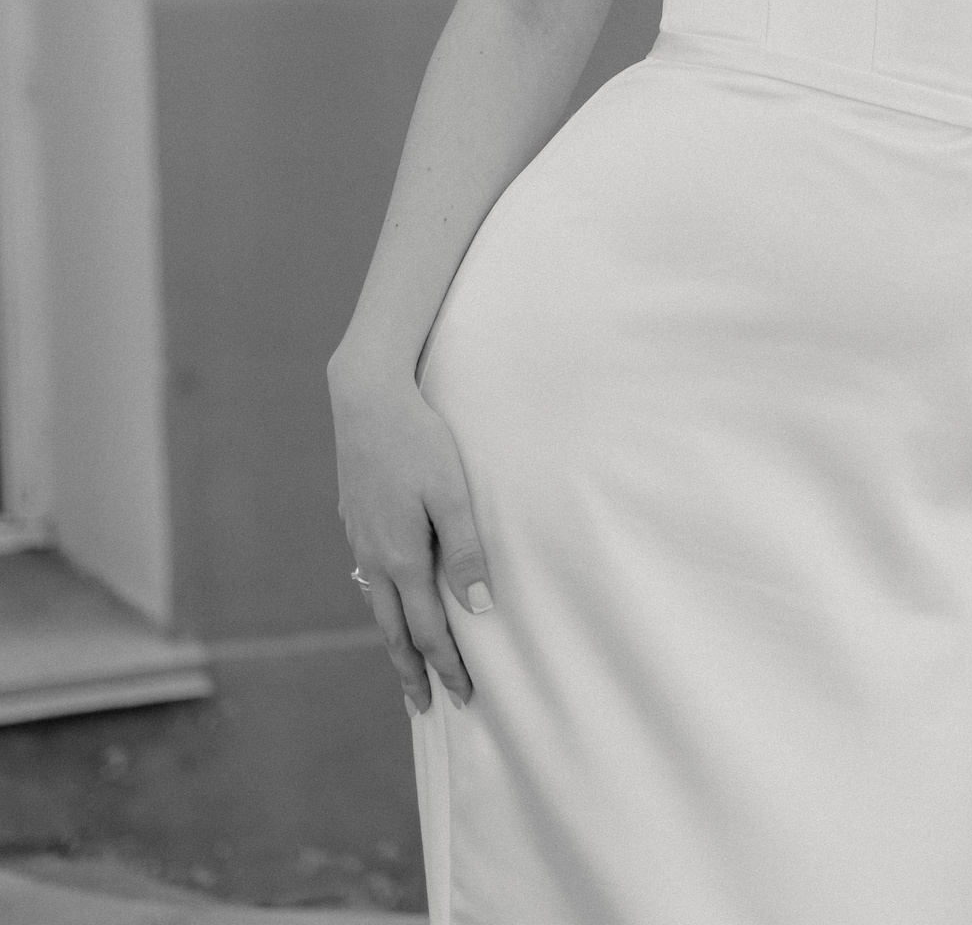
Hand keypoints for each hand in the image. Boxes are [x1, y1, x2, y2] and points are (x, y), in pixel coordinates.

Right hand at [329, 361, 492, 719]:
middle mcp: (374, 558)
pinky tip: (386, 603)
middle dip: (412, 671)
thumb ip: (465, 551)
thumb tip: (480, 608)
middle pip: (393, 631)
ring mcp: (360, 539)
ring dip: (393, 641)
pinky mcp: (354, 520)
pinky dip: (380, 605)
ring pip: (376, 606)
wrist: (366, 398)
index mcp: (401, 558)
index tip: (462, 697)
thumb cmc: (418, 441)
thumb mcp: (452, 493)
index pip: (427, 629)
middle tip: (424, 709)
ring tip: (406, 667)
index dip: (446, 666)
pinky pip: (368, 578)